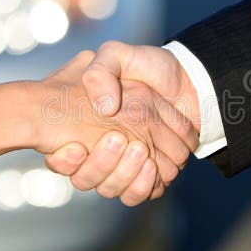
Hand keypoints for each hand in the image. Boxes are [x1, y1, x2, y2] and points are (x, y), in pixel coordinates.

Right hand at [35, 50, 197, 205]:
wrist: (189, 80)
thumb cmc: (150, 66)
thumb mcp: (118, 55)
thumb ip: (100, 71)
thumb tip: (102, 107)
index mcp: (85, 127)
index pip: (61, 158)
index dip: (63, 161)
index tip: (76, 148)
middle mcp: (101, 149)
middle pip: (86, 178)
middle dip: (100, 165)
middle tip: (119, 139)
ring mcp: (124, 164)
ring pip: (110, 188)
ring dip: (124, 174)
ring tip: (140, 151)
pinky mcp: (149, 174)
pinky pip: (137, 194)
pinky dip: (144, 184)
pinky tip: (151, 166)